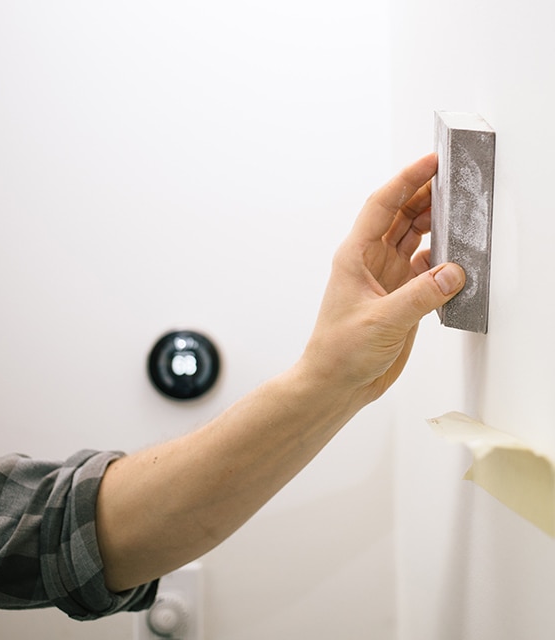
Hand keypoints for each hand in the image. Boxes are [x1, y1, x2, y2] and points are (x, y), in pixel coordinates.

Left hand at [300, 153, 464, 412]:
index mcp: (355, 257)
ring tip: (459, 210)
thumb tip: (453, 272)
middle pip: (400, 217)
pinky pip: (425, 269)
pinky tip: (456, 258)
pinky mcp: (400, 299)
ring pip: (413, 239)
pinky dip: (441, 260)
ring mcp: (386, 279)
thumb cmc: (340, 351)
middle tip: (453, 179)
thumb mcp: (381, 321)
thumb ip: (419, 296)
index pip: (382, 206)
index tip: (430, 162)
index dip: (405, 180)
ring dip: (434, 224)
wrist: (337, 383)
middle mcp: (371, 262)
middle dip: (424, 195)